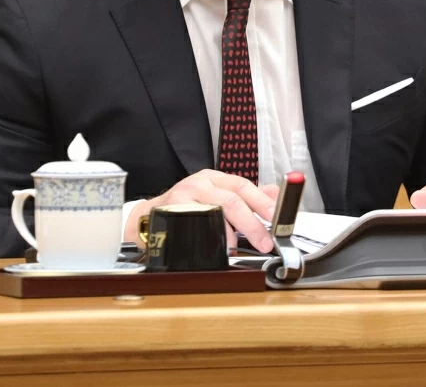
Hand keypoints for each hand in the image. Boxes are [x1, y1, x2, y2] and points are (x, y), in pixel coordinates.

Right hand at [125, 170, 280, 252]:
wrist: (149, 216)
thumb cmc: (187, 207)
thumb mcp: (217, 195)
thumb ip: (247, 196)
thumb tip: (276, 195)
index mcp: (214, 178)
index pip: (243, 186)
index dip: (262, 202)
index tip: (276, 218)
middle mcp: (199, 183)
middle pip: (232, 200)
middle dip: (252, 224)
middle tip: (265, 242)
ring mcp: (184, 196)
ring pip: (214, 212)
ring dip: (231, 234)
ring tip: (240, 247)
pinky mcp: (171, 212)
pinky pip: (195, 225)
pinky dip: (210, 238)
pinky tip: (218, 247)